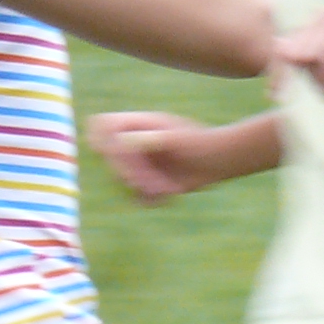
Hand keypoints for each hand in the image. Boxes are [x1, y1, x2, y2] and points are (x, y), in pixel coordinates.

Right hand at [87, 112, 216, 204]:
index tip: (114, 153)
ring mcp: (141, 162)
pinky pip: (136, 195)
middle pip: (112, 159)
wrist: (221, 160)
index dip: (102, 139)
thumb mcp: (176, 140)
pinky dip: (149, 198)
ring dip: (142, 188)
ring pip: (122, 181)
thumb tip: (121, 143)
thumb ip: (150, 140)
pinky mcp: (148, 181)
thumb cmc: (202, 144)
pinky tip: (170, 193)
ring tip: (167, 189)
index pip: (105, 126)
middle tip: (154, 182)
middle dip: (131, 173)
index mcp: (139, 125)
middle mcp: (136, 143)